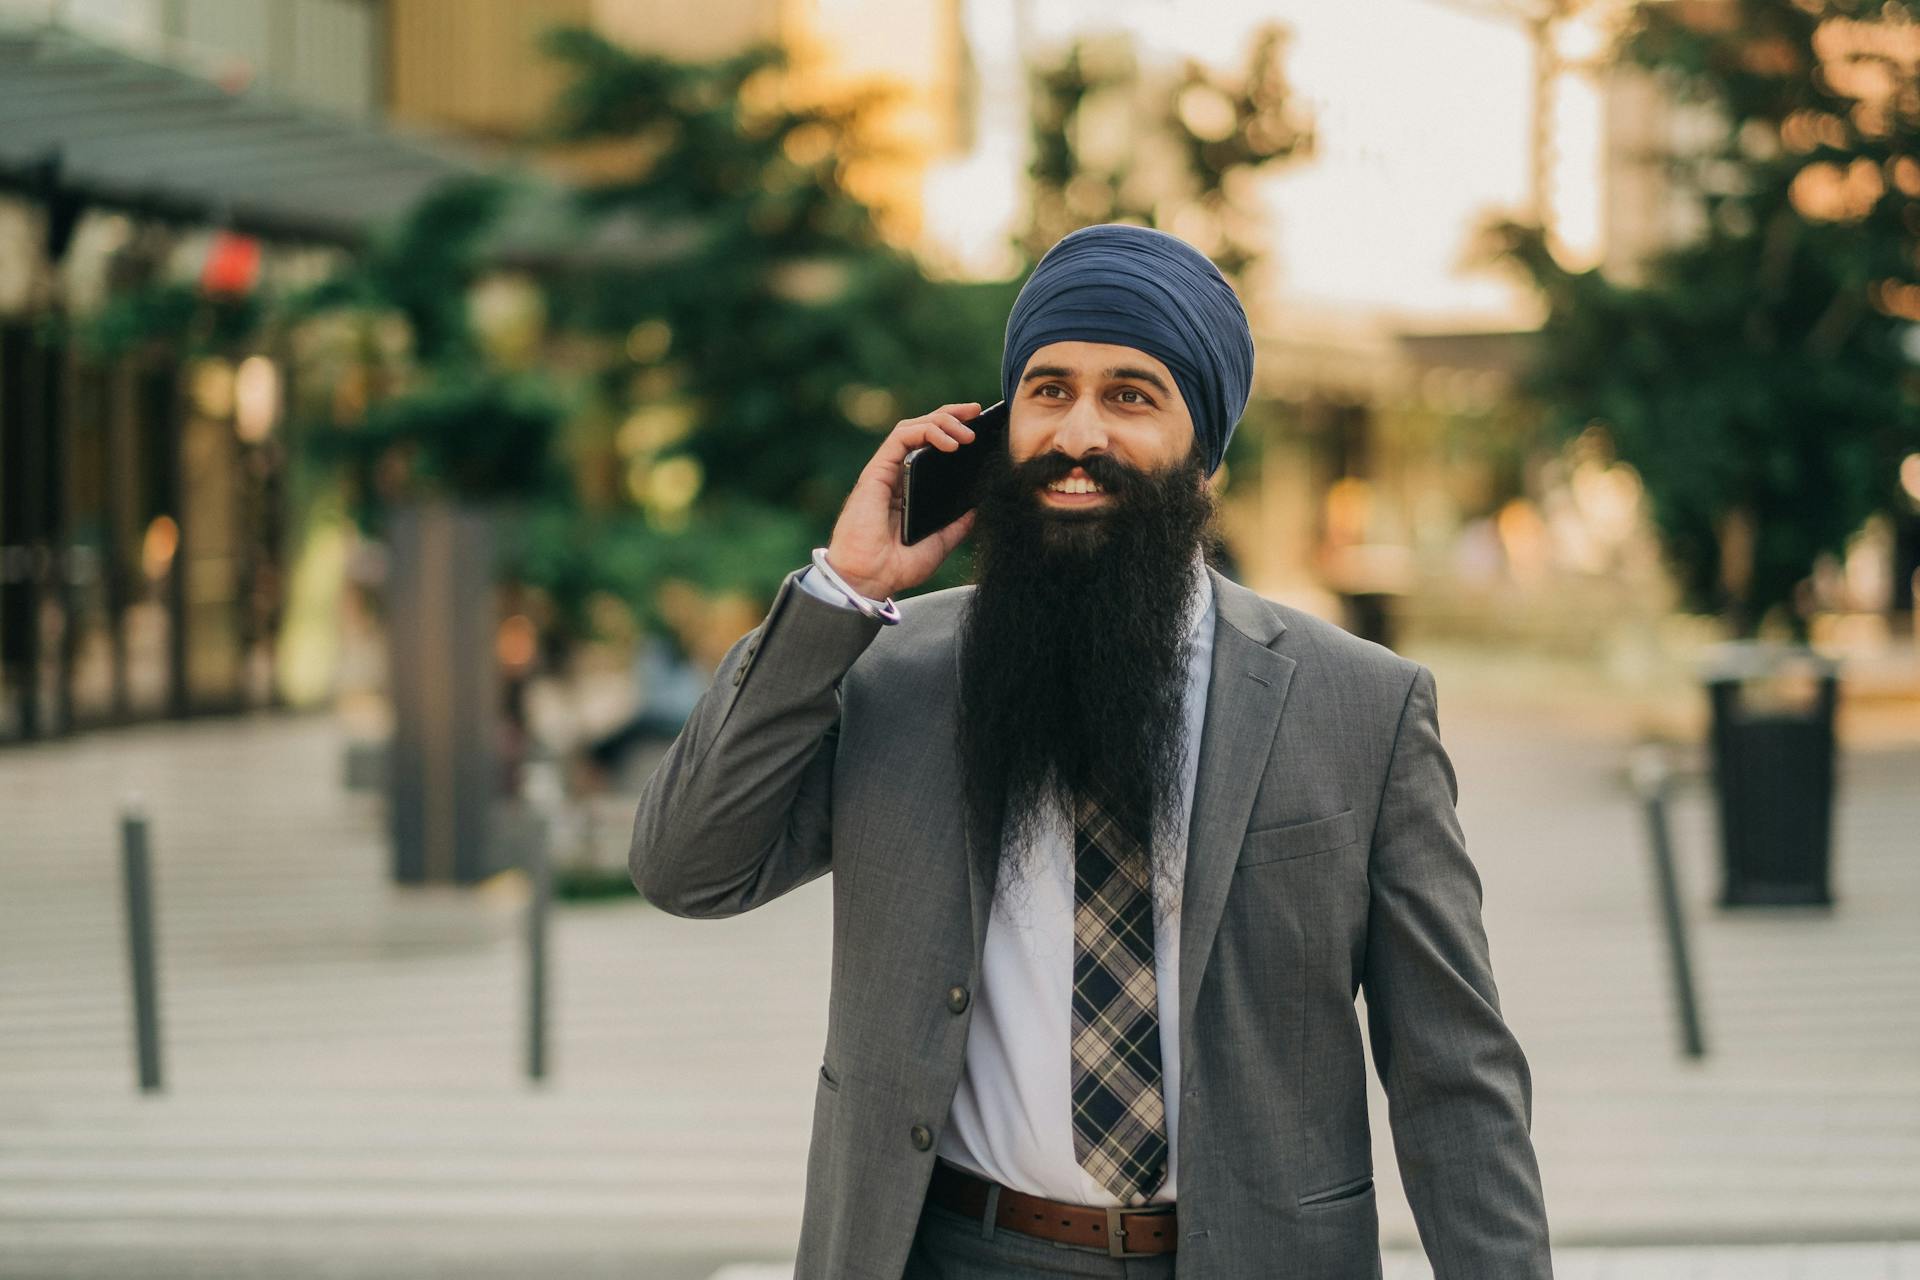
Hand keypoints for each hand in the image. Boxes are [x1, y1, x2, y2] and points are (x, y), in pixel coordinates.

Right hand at [823, 403, 982, 598]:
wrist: (869, 579)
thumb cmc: (897, 566)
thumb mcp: (940, 544)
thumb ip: (957, 524)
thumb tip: (978, 507)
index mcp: (910, 489)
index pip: (933, 449)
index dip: (955, 432)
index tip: (981, 429)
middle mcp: (898, 475)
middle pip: (925, 431)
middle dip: (952, 416)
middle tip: (977, 413)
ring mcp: (887, 471)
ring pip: (914, 427)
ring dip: (943, 421)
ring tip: (967, 433)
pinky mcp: (877, 470)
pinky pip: (902, 436)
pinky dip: (927, 431)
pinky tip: (949, 442)